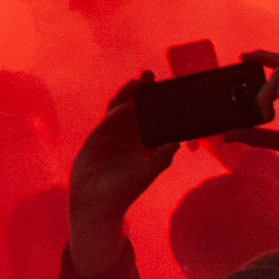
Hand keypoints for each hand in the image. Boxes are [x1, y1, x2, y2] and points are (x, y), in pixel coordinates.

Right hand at [66, 85, 178, 275]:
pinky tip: (126, 105)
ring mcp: (111, 135)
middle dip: (142, 92)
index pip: (151, 118)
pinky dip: (116, 112)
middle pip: (135, 108)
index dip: (157, 103)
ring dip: (128, 95)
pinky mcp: (97, 137)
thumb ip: (164, 155)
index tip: (166, 89)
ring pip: (120, 109)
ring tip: (137, 82)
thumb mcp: (150, 171)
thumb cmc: (125, 191)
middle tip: (151, 76)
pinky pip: (108, 120)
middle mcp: (127, 136)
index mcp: (142, 144)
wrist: (98, 203)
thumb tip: (180, 140)